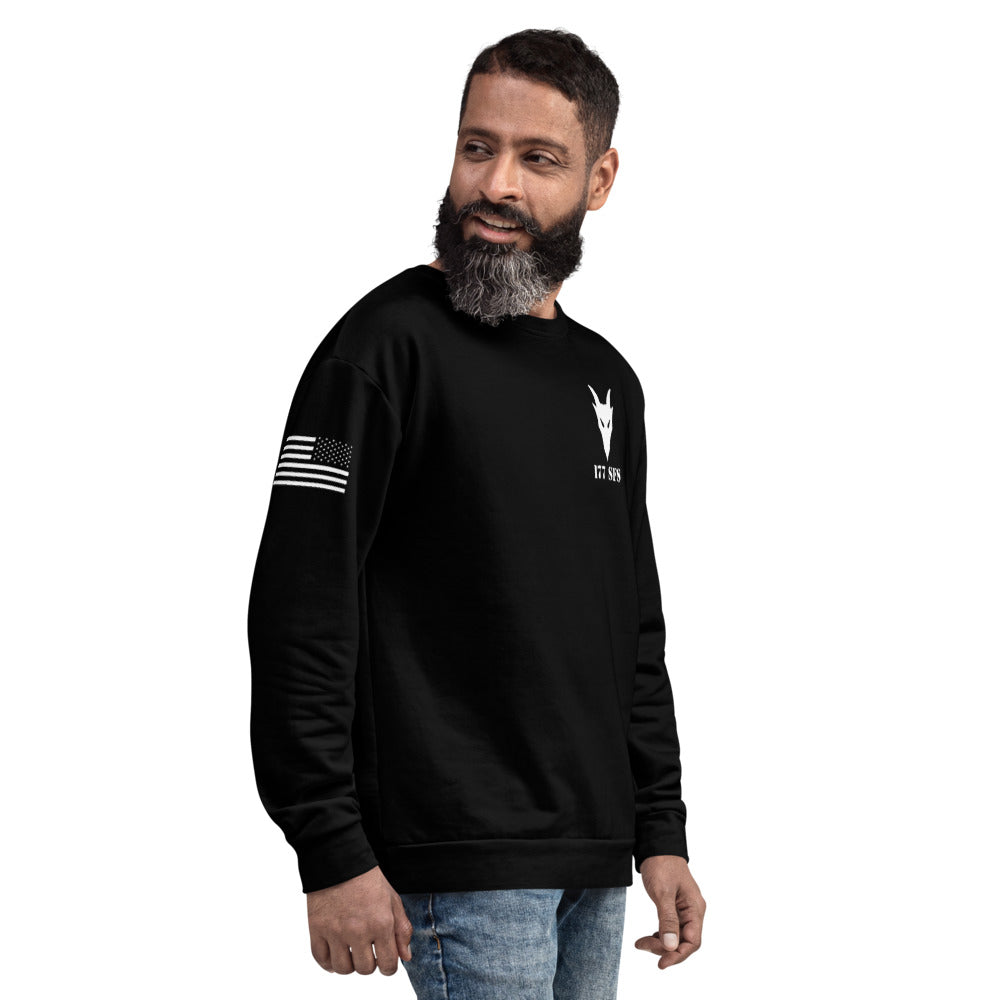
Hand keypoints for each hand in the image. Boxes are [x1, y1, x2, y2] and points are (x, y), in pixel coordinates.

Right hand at [306, 865, 413, 975]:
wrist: (339, 859)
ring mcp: (335, 932)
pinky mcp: (317, 929)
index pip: (388, 965)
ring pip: (343, 969)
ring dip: (349, 964)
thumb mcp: (392, 900)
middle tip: (368, 950)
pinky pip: (321, 959)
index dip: (389, 966)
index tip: (385, 960)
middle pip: (365, 969)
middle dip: (370, 964)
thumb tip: (405, 957)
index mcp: (381, 923)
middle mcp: (358, 931)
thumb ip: (402, 929)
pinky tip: (335, 953)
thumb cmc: (368, 879)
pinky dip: (328, 962)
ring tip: (351, 951)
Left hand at [634, 855, 705, 969]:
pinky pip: (671, 928)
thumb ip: (667, 919)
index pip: (692, 941)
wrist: (656, 846)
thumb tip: (671, 946)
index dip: (678, 955)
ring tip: (641, 943)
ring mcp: (684, 909)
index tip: (661, 964)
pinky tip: (649, 936)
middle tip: (642, 945)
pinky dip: (660, 935)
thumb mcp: (663, 892)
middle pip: (684, 941)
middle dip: (664, 948)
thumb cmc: (662, 865)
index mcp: (695, 908)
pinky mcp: (674, 907)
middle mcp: (693, 911)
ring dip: (660, 943)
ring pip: (676, 936)